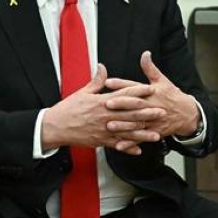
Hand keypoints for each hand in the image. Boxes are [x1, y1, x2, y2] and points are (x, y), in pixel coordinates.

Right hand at [39, 63, 161, 154]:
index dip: (138, 92)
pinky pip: (116, 145)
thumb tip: (102, 67)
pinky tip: (138, 150)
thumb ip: (96, 81)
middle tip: (162, 112)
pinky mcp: (100, 141)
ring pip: (127, 132)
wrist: (55, 127)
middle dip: (147, 113)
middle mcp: (105, 116)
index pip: (124, 95)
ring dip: (142, 134)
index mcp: (101, 102)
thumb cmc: (68, 109)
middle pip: (130, 114)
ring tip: (156, 135)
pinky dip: (127, 148)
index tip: (151, 90)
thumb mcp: (82, 92)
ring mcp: (103, 130)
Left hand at [103, 51, 200, 151]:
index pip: (135, 87)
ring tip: (110, 125)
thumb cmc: (172, 96)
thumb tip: (145, 53)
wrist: (187, 114)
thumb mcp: (162, 80)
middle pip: (135, 105)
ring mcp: (153, 120)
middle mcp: (152, 106)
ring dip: (124, 125)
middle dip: (121, 105)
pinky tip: (119, 145)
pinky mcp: (154, 132)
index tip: (109, 82)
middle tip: (106, 104)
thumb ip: (150, 68)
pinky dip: (130, 142)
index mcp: (152, 93)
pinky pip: (141, 138)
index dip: (122, 84)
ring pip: (137, 123)